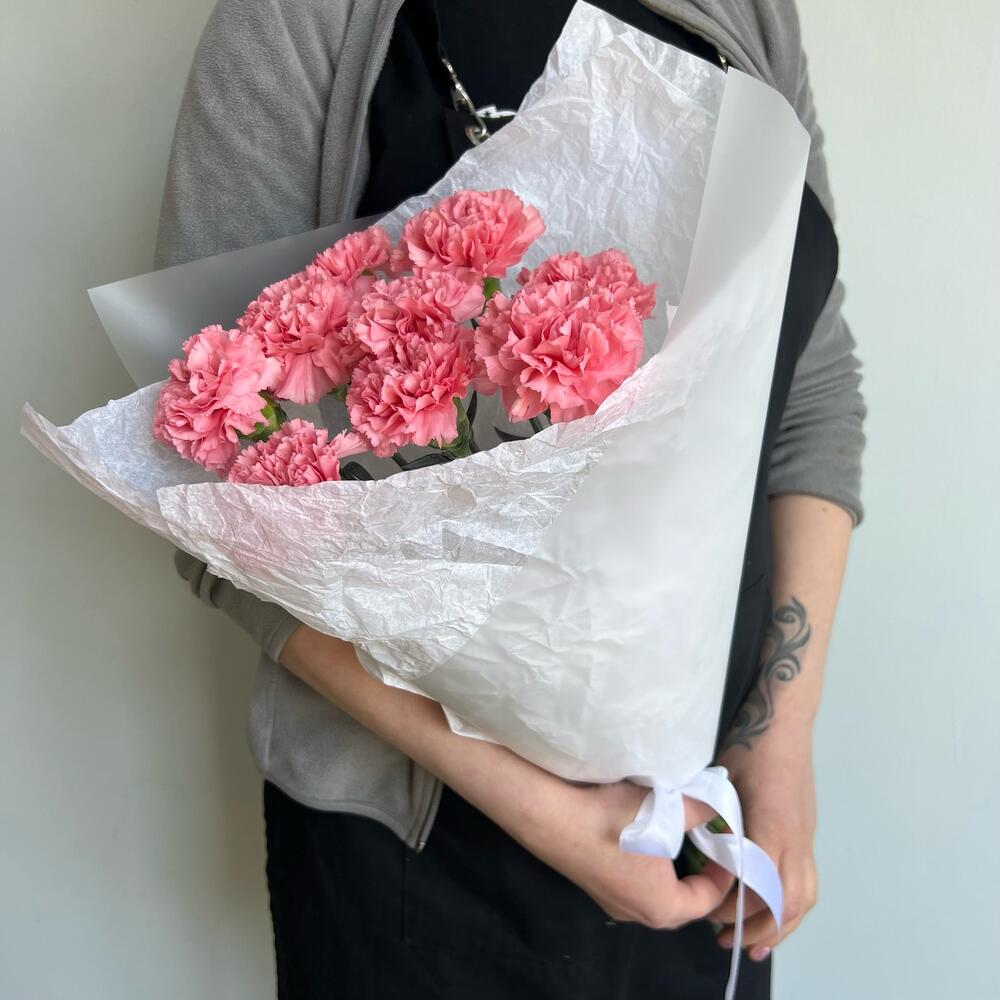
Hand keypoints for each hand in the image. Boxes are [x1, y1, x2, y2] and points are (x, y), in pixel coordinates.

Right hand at [542, 781, 734, 929]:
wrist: (553, 817)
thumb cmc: (614, 820)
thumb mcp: (667, 809)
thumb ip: (700, 811)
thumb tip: (720, 808)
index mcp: (663, 907)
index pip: (709, 899)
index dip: (724, 871)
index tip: (726, 841)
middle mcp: (639, 914)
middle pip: (683, 901)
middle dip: (699, 873)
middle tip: (706, 840)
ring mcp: (613, 903)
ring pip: (656, 893)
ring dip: (671, 870)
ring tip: (678, 835)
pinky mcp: (596, 887)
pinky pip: (634, 884)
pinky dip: (648, 867)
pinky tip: (643, 836)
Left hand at [710, 724, 817, 960]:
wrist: (784, 722)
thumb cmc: (748, 748)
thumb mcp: (721, 782)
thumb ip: (712, 819)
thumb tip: (695, 851)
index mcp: (772, 828)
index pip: (758, 887)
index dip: (736, 909)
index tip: (709, 915)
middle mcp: (796, 840)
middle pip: (788, 902)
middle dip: (760, 929)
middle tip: (728, 943)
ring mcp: (807, 837)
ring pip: (805, 895)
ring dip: (782, 924)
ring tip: (754, 943)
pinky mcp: (808, 832)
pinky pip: (807, 879)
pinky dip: (790, 903)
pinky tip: (771, 909)